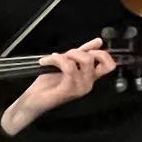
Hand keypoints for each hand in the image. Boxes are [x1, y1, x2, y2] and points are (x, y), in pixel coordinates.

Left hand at [1, 40, 116, 130]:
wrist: (32, 100)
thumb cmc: (48, 82)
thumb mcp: (66, 62)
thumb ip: (82, 52)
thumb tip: (99, 41)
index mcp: (89, 78)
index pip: (109, 65)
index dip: (102, 53)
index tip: (87, 50)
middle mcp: (88, 84)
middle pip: (98, 59)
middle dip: (81, 50)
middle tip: (66, 54)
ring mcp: (80, 88)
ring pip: (84, 60)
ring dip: (66, 54)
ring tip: (52, 58)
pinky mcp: (68, 89)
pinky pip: (68, 66)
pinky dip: (55, 59)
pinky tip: (45, 61)